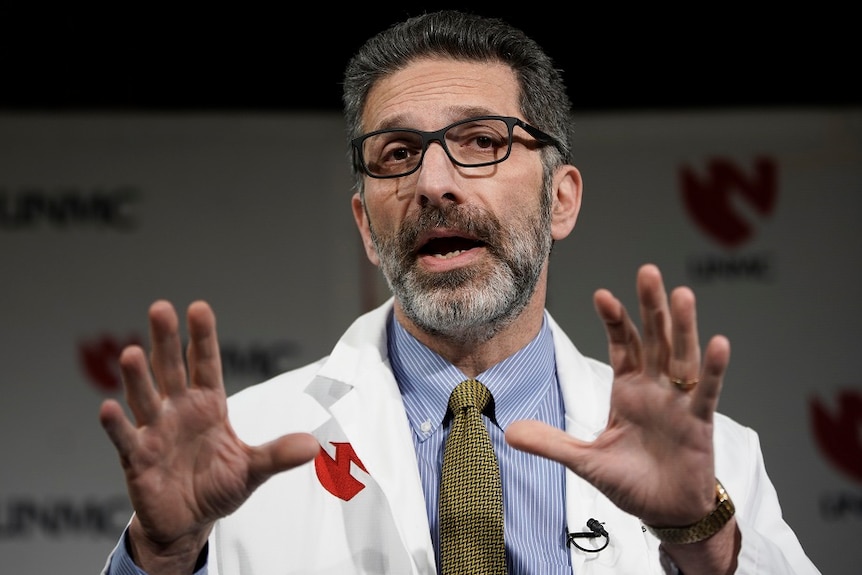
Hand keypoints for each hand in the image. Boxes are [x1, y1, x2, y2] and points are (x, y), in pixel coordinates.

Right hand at [99, 300, 319, 572]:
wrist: (187, 523)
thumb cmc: (216, 487)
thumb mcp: (252, 470)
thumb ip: (278, 455)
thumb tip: (314, 445)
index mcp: (207, 405)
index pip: (205, 364)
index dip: (202, 337)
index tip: (198, 307)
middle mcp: (178, 410)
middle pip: (170, 369)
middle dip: (165, 340)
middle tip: (160, 308)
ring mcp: (155, 431)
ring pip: (144, 397)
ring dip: (137, 376)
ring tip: (132, 353)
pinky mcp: (137, 458)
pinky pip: (125, 438)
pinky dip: (116, 425)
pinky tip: (107, 408)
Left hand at [506, 263, 730, 527]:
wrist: (664, 513)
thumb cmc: (629, 482)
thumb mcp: (584, 461)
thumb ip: (551, 444)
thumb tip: (508, 432)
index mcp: (627, 390)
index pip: (622, 345)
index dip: (614, 320)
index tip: (602, 295)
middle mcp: (654, 388)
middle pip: (653, 338)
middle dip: (650, 306)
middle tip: (648, 272)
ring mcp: (679, 402)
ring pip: (681, 356)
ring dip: (682, 327)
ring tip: (682, 294)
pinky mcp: (699, 423)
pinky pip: (707, 392)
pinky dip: (712, 369)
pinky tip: (717, 342)